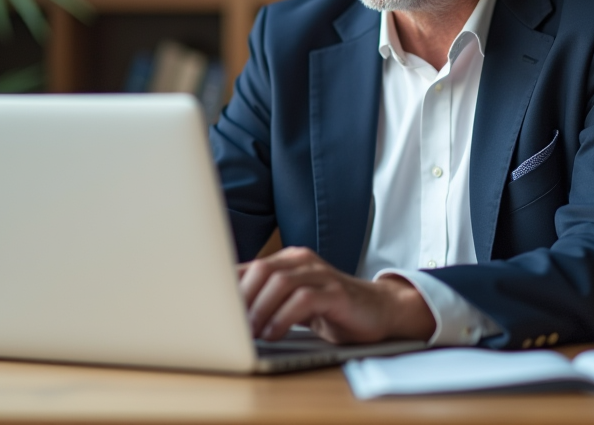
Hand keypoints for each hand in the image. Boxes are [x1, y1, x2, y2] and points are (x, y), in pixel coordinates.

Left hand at [237, 246, 435, 343]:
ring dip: (260, 310)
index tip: (214, 311)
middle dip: (242, 299)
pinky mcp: (336, 293)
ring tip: (251, 333)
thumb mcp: (294, 300)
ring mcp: (321, 275)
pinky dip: (283, 317)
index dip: (229, 288)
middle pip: (261, 270)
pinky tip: (274, 333)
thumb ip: (268, 298)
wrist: (379, 310)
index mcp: (289, 260)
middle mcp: (303, 261)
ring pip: (279, 282)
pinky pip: (303, 300)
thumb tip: (227, 311)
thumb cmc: (331, 308)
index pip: (250, 266)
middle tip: (231, 326)